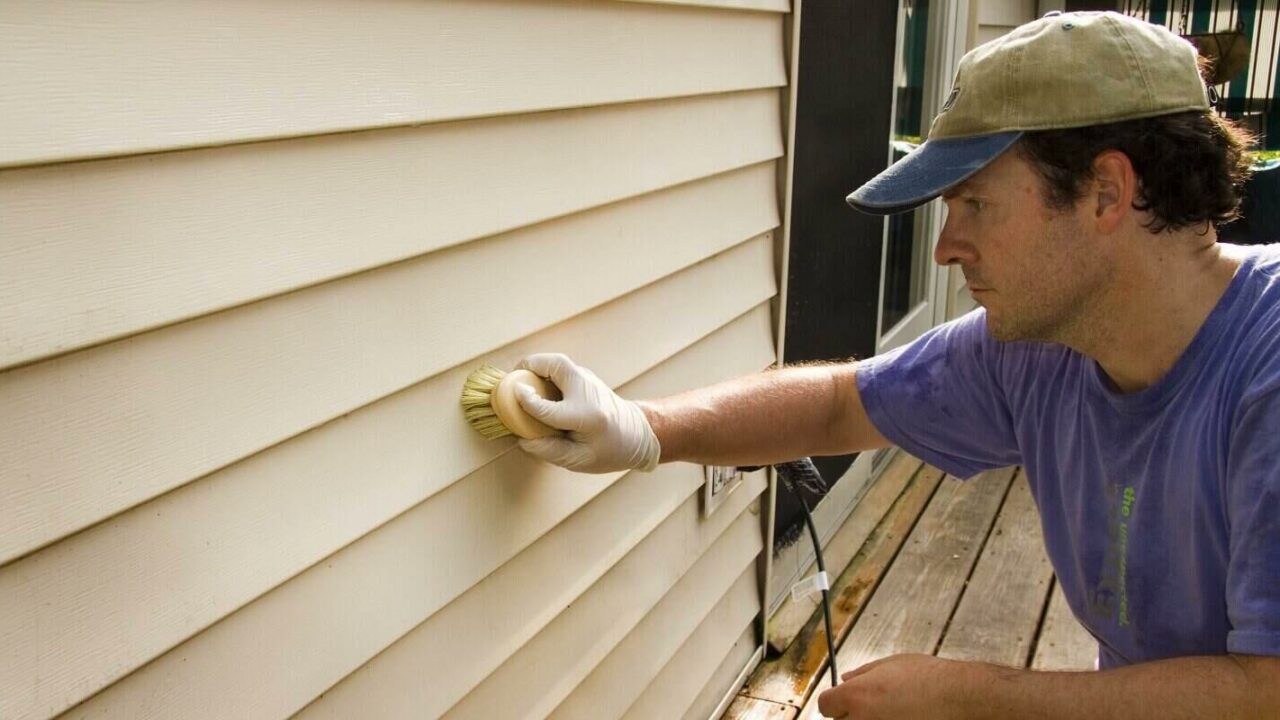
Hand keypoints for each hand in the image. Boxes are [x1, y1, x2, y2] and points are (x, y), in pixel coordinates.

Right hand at [512, 353, 660, 472]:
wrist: (638, 434)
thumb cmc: (610, 451)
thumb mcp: (581, 461)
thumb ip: (551, 451)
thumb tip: (523, 440)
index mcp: (587, 418)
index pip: (550, 409)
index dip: (528, 402)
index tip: (514, 395)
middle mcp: (588, 393)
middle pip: (557, 366)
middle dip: (531, 365)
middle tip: (513, 377)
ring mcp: (589, 380)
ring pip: (559, 362)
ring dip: (536, 365)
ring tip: (520, 378)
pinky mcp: (586, 377)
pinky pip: (560, 367)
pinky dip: (544, 370)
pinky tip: (534, 383)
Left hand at [817, 654, 970, 718]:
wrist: (959, 698)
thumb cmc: (929, 678)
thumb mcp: (891, 664)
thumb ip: (863, 672)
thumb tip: (845, 678)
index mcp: (856, 695)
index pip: (825, 705)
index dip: (835, 702)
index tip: (844, 701)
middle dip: (851, 714)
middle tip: (874, 706)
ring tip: (893, 712)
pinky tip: (903, 717)